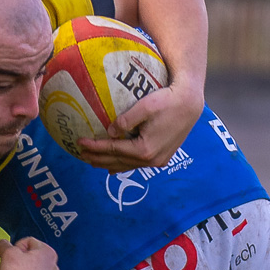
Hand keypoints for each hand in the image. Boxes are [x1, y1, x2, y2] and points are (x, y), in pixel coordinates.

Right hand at [0, 236, 58, 269]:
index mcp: (48, 252)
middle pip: (32, 256)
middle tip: (11, 266)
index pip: (28, 241)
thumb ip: (4, 245)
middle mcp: (53, 266)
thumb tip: (3, 244)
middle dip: (20, 260)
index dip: (15, 247)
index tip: (9, 255)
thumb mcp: (8, 254)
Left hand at [77, 81, 204, 170]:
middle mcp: (151, 159)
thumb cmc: (167, 101)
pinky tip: (113, 167)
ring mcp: (158, 160)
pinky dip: (123, 164)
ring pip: (127, 165)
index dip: (94, 146)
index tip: (79, 141)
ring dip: (108, 164)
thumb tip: (110, 132)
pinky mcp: (162, 157)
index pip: (113, 149)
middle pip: (118, 161)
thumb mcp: (145, 107)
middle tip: (80, 154)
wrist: (190, 104)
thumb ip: (125, 120)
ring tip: (92, 161)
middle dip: (98, 158)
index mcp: (145, 149)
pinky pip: (137, 164)